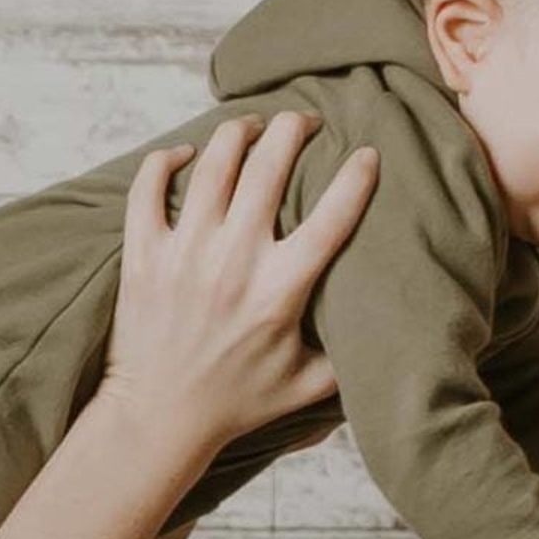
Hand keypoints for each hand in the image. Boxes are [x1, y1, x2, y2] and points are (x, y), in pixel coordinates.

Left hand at [102, 111, 376, 460]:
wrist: (157, 419)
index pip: (331, 217)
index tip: (367, 152)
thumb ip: (350, 354)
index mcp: (280, 291)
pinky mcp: (143, 256)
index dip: (356, 177)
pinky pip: (147, 188)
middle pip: (269, 167)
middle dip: (293, 129)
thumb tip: (396, 330)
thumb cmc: (236, 403)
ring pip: (212, 164)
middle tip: (304, 120)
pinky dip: (163, 161)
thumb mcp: (306, 385)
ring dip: (237, 132)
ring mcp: (183, 254)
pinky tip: (182, 154)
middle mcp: (233, 263)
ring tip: (252, 126)